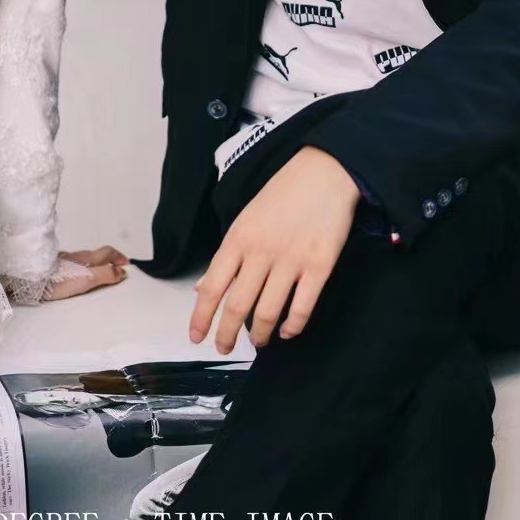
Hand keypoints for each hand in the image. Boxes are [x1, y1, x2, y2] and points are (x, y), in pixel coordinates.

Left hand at [38, 245, 129, 301]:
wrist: (31, 279)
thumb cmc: (57, 280)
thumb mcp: (87, 279)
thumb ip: (105, 275)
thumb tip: (121, 272)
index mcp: (87, 258)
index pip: (108, 252)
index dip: (119, 257)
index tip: (126, 264)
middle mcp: (76, 256)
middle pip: (97, 254)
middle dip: (108, 259)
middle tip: (115, 268)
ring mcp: (64, 260)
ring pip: (83, 258)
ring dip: (94, 264)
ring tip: (97, 273)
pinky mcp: (53, 267)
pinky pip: (72, 264)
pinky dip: (80, 268)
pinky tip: (75, 275)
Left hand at [189, 146, 360, 353]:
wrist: (324, 172)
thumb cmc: (282, 195)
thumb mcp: (245, 219)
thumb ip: (227, 256)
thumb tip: (204, 288)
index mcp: (238, 238)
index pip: (212, 287)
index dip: (201, 317)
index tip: (196, 337)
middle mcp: (261, 252)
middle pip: (237, 306)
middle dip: (226, 334)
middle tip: (223, 348)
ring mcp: (291, 260)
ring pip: (268, 312)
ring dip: (260, 334)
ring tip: (257, 342)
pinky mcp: (320, 266)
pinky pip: (302, 307)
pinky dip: (293, 326)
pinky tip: (287, 331)